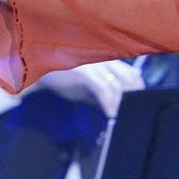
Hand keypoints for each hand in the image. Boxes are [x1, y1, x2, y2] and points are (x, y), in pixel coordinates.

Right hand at [27, 60, 145, 117]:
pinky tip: (110, 114)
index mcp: (107, 61)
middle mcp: (103, 60)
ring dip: (121, 104)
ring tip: (121, 118)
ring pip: (117, 85)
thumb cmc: (63, 76)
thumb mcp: (86, 85)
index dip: (139, 88)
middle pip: (129, 79)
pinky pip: (102, 88)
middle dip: (134, 98)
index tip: (141, 104)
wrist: (37, 70)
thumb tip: (114, 107)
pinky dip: (109, 103)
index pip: (132, 73)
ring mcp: (94, 64)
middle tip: (133, 115)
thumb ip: (102, 92)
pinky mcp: (84, 71)